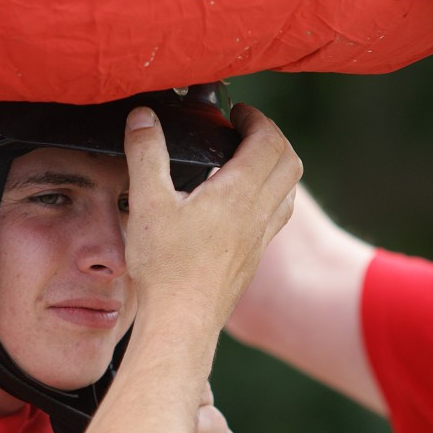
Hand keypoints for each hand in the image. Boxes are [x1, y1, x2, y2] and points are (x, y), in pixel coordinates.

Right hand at [123, 103, 301, 332]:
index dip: (257, 119)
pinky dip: (269, 195)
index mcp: (238, 192)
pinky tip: (240, 205)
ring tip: (245, 160)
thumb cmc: (166, 265)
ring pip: (288, 190)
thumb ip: (146, 153)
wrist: (182, 320)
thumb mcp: (147, 201)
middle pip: (289, 162)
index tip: (237, 113)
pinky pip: (277, 216)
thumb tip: (142, 117)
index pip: (269, 141)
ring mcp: (260, 238)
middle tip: (243, 130)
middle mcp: (258, 213)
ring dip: (275, 166)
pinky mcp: (252, 257)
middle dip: (271, 137)